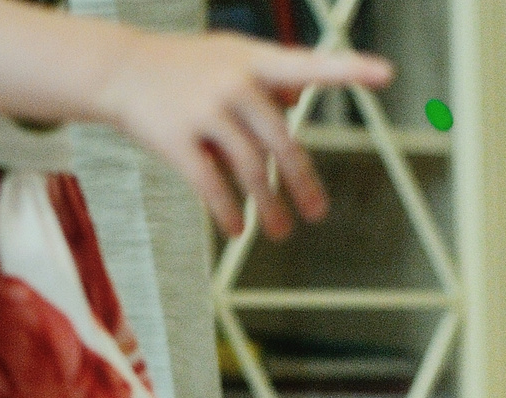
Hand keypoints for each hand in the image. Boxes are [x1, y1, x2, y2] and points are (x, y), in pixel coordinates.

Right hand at [94, 32, 392, 239]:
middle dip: (300, 182)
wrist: (119, 68)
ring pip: (249, 170)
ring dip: (267, 206)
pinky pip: (211, 185)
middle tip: (317, 214)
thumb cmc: (183, 65)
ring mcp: (204, 110)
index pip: (309, 65)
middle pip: (281, 141)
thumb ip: (268, 76)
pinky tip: (236, 230)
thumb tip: (300, 95)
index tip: (385, 75)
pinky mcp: (176, 139)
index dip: (348, 70)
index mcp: (255, 61)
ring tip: (279, 231)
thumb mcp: (228, 57)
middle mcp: (233, 82)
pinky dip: (227, 211)